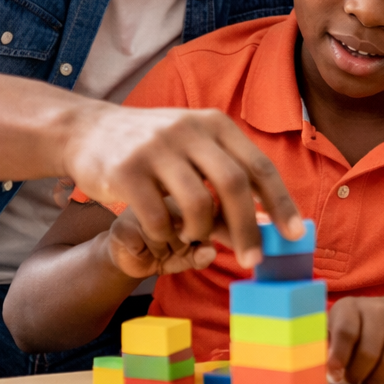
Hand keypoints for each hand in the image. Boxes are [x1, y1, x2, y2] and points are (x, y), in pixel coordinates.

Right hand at [63, 104, 303, 269]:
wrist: (87, 130)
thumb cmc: (154, 149)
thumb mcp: (194, 150)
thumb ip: (226, 181)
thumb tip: (261, 226)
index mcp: (215, 123)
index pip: (259, 165)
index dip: (281, 202)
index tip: (296, 234)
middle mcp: (190, 129)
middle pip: (235, 185)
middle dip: (249, 229)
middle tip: (253, 259)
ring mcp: (156, 147)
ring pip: (198, 203)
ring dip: (201, 231)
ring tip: (193, 235)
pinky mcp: (126, 169)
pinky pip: (158, 216)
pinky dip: (167, 234)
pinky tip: (164, 233)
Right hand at [103, 203, 217, 279]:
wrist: (130, 258)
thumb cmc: (165, 249)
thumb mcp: (189, 254)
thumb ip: (202, 253)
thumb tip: (210, 252)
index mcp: (186, 195)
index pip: (204, 217)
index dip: (198, 238)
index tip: (188, 240)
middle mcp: (163, 194)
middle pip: (184, 225)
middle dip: (181, 246)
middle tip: (170, 246)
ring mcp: (139, 206)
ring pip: (161, 234)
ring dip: (161, 250)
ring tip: (155, 247)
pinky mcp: (122, 223)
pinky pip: (141, 244)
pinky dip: (143, 254)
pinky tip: (139, 249)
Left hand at [327, 296, 383, 383]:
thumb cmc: (354, 331)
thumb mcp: (334, 331)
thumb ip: (325, 347)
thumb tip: (316, 370)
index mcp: (351, 307)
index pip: (346, 331)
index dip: (339, 358)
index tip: (335, 376)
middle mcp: (379, 309)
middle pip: (369, 351)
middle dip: (359, 374)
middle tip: (354, 380)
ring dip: (378, 379)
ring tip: (369, 381)